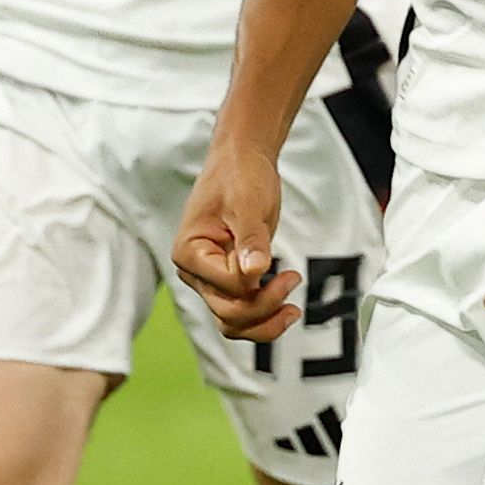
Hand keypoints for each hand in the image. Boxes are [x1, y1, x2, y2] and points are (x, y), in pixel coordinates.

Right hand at [170, 142, 297, 342]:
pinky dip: (261, 314)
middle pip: (227, 313)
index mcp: (190, 253)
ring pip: (231, 321)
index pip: (228, 288)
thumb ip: (251, 239)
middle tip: (295, 281)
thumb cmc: (240, 176)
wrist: (243, 161)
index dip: (259, 286)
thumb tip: (254, 273)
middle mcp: (194, 271)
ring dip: (263, 323)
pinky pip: (240, 309)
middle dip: (264, 308)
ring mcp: (209, 277)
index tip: (290, 271)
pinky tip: (285, 307)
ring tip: (293, 312)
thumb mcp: (249, 203)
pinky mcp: (227, 278)